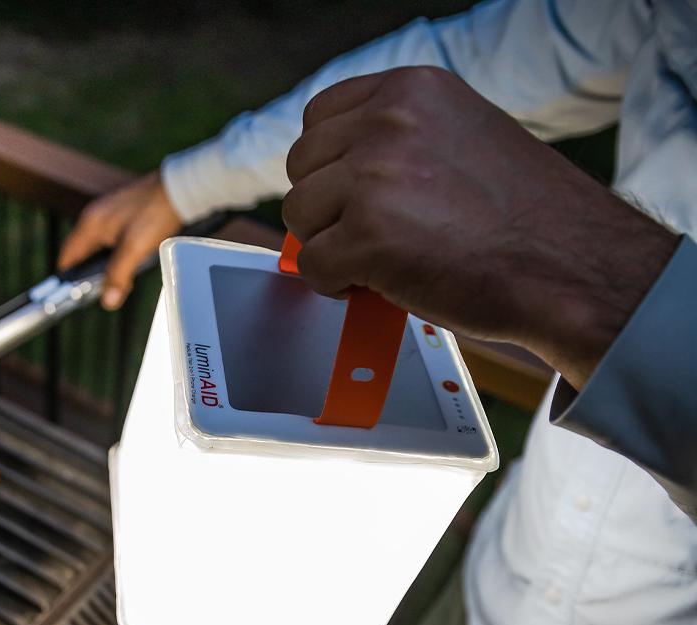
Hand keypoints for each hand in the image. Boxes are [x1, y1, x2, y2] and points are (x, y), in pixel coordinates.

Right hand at [58, 171, 181, 309]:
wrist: (177, 190)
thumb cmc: (155, 214)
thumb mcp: (134, 249)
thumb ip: (118, 275)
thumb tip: (107, 301)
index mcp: (90, 225)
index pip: (67, 257)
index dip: (67, 279)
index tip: (73, 296)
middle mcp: (94, 217)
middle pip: (80, 253)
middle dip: (86, 274)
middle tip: (96, 293)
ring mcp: (107, 215)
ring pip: (96, 247)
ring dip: (101, 266)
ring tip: (114, 282)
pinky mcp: (121, 215)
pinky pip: (109, 240)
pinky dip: (113, 255)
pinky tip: (127, 262)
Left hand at [282, 67, 679, 387]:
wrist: (571, 269)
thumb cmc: (526, 221)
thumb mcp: (462, 141)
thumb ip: (399, 144)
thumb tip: (338, 176)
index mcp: (412, 90)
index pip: (320, 116)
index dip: (327, 166)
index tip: (348, 195)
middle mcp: (388, 121)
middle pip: (301, 166)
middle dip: (324, 208)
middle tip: (366, 236)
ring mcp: (374, 177)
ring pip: (299, 216)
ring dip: (328, 246)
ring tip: (378, 262)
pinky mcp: (367, 236)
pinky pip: (310, 265)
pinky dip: (333, 285)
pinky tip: (374, 287)